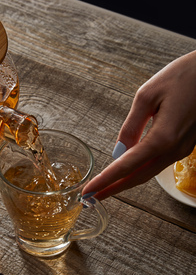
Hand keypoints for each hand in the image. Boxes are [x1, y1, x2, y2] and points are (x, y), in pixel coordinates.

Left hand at [83, 50, 195, 199]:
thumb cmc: (183, 77)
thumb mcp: (147, 95)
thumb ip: (131, 126)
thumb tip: (119, 150)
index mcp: (162, 137)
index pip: (126, 166)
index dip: (105, 180)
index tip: (89, 191)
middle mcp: (174, 149)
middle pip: (138, 177)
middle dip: (113, 188)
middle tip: (92, 197)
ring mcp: (181, 150)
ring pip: (149, 173)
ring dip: (126, 182)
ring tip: (105, 187)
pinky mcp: (184, 145)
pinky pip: (158, 164)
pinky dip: (139, 171)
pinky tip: (127, 171)